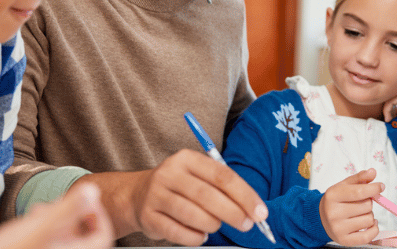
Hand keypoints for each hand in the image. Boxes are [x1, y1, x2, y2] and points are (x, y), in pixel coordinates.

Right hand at [0, 183, 112, 248]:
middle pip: (84, 237)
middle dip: (72, 215)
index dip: (98, 214)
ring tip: (40, 210)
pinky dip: (44, 230)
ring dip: (56, 221)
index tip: (84, 199)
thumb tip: (93, 190)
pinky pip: (49, 242)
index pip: (103, 236)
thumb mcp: (39, 226)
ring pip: (64, 238)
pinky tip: (29, 221)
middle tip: (57, 203)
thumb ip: (68, 209)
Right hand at [79, 149, 268, 244]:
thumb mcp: (199, 176)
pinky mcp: (148, 216)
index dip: (245, 195)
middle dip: (233, 213)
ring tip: (216, 226)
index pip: (222, 176)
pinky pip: (178, 232)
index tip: (260, 212)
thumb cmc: (180, 187)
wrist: (137, 195)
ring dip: (212, 225)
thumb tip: (253, 209)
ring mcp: (156, 195)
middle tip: (247, 224)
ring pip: (193, 214)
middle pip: (208, 195)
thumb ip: (223, 188)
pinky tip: (200, 235)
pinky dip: (195, 237)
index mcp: (187, 159)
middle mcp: (170, 173)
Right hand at [319, 169, 383, 245]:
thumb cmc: (336, 200)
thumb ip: (359, 178)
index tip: (381, 186)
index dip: (373, 189)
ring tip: (360, 214)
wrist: (321, 218)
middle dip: (368, 202)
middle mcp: (333, 213)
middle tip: (360, 203)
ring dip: (369, 215)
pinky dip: (374, 229)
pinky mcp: (344, 240)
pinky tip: (370, 224)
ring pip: (369, 219)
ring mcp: (338, 228)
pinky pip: (368, 236)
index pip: (358, 192)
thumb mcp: (344, 185)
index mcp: (333, 196)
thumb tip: (373, 172)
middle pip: (367, 206)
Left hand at [381, 78, 396, 121]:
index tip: (394, 114)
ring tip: (388, 119)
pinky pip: (390, 102)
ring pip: (389, 98)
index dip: (393, 103)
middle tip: (389, 117)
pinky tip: (388, 118)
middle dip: (389, 106)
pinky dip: (387, 111)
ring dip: (387, 110)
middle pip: (392, 94)